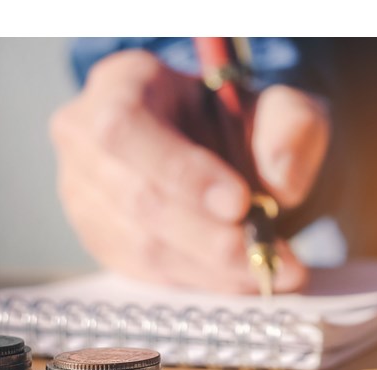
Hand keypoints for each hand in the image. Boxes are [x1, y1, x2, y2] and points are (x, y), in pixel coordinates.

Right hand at [49, 50, 329, 292]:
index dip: (179, 170)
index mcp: (123, 83)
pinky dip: (202, 280)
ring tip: (272, 270)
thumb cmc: (246, 122)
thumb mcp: (282, 107)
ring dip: (214, 267)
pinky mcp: (100, 239)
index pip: (127, 127)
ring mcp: (84, 193)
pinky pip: (148, 272)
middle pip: (138, 197)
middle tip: (269, 254)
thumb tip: (283, 178)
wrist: (230, 153)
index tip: (238, 203)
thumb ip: (292, 127)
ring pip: (143, 244)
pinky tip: (244, 278)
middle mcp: (86, 136)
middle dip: (210, 236)